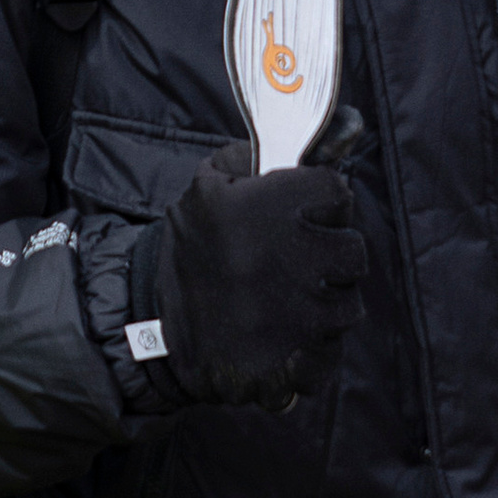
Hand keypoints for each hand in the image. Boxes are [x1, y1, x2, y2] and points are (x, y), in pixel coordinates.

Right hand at [126, 141, 362, 414]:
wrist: (145, 317)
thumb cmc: (189, 245)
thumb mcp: (212, 183)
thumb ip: (263, 155)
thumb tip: (335, 131)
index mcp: (266, 209)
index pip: (335, 192)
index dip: (322, 201)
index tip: (307, 210)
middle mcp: (286, 261)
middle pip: (352, 251)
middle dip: (331, 252)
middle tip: (300, 258)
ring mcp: (294, 318)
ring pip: (347, 305)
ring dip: (324, 302)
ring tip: (285, 300)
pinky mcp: (290, 367)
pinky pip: (328, 353)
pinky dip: (312, 349)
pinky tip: (284, 337)